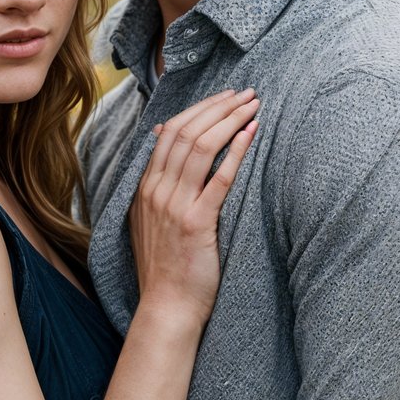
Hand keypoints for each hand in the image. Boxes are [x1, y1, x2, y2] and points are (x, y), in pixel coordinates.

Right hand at [130, 88, 257, 326]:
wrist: (166, 307)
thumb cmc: (167, 266)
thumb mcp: (151, 218)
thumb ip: (157, 180)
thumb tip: (160, 137)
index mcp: (145, 187)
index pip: (169, 131)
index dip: (199, 109)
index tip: (225, 97)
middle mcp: (156, 191)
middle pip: (186, 132)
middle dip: (219, 106)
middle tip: (246, 93)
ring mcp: (174, 206)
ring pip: (200, 148)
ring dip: (229, 121)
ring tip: (254, 106)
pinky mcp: (196, 224)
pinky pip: (218, 180)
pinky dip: (235, 153)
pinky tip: (251, 136)